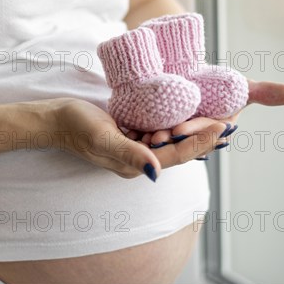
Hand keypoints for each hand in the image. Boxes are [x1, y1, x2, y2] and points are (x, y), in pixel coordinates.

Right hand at [50, 98, 230, 180]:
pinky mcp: (131, 135)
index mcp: (135, 165)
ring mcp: (135, 147)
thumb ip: (129, 154)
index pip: (176, 155)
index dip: (200, 142)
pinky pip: (158, 131)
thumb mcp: (102, 138)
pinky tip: (187, 111)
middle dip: (203, 137)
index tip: (222, 127)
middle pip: (178, 150)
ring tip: (215, 116)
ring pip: (171, 140)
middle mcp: (139, 159)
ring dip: (191, 130)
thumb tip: (156, 171)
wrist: (55, 119)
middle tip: (228, 122)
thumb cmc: (75, 127)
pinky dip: (174, 122)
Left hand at [125, 80, 283, 154]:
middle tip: (159, 135)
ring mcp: (168, 134)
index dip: (194, 132)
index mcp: (208, 131)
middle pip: (179, 140)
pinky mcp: (148, 128)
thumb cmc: (213, 84)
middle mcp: (188, 136)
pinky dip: (134, 134)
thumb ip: (261, 92)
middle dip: (170, 139)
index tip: (182, 128)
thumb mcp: (235, 86)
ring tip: (141, 135)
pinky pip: (141, 133)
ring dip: (151, 141)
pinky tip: (124, 131)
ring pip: (159, 139)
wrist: (181, 72)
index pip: (202, 134)